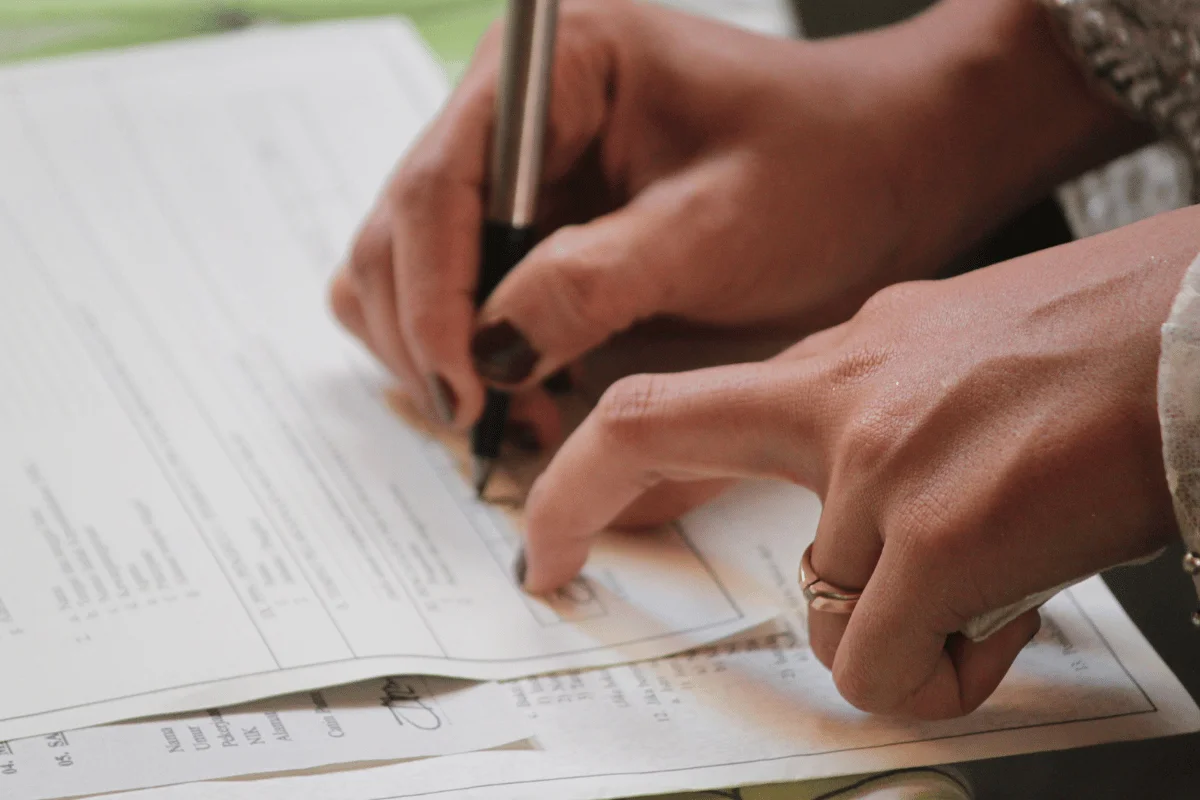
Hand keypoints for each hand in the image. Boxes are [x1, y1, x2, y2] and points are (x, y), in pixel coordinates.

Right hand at [329, 0, 1139, 440]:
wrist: (890, 167)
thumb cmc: (828, 169)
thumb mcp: (718, 230)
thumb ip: (593, 284)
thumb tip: (489, 356)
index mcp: (552, 66)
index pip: (435, 183)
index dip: (430, 300)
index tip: (466, 394)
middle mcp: (513, 108)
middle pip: (400, 231)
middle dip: (434, 337)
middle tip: (500, 425)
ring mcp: (517, 166)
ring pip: (408, 267)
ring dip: (445, 351)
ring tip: (525, 414)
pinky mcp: (534, 218)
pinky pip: (458, 289)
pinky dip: (471, 349)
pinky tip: (531, 385)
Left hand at [521, 205, 1197, 718]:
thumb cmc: (1114, 343)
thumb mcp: (964, 361)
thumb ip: (886, 422)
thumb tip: (863, 520)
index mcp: (851, 358)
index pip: (676, 401)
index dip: (591, 465)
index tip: (550, 521)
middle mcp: (846, 398)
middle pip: (653, 438)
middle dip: (573, 503)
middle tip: (551, 561)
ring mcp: (883, 466)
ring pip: (828, 616)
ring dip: (901, 635)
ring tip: (992, 593)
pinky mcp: (943, 536)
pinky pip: (890, 668)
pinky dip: (947, 674)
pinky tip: (1009, 620)